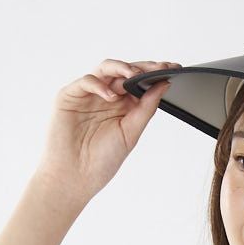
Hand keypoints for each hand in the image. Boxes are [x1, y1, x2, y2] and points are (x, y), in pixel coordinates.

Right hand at [34, 58, 182, 203]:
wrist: (75, 177)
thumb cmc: (102, 160)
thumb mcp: (131, 133)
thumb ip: (146, 108)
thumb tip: (163, 85)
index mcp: (123, 105)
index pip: (140, 83)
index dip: (155, 74)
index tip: (173, 68)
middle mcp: (106, 96)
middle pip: (125, 72)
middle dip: (143, 68)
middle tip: (159, 66)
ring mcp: (88, 94)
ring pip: (106, 69)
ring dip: (121, 68)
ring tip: (134, 75)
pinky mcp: (70, 95)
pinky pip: (87, 81)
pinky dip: (99, 85)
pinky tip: (111, 95)